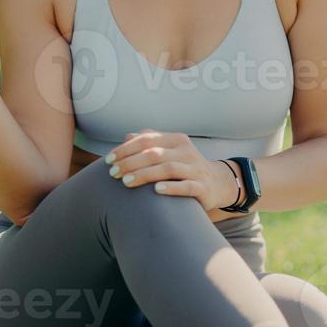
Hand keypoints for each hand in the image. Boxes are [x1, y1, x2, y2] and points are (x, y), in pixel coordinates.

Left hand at [104, 130, 239, 213]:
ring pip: (168, 169)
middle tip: (113, 173)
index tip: (108, 160)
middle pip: (155, 154)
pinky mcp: (203, 187)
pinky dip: (171, 187)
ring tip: (125, 182)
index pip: (147, 139)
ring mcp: (196, 169)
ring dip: (145, 174)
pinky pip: (187, 186)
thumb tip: (128, 136)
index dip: (126, 149)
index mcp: (176, 140)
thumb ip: (151, 142)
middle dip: (130, 163)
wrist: (217, 183)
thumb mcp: (170, 151)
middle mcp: (187, 152)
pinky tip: (156, 190)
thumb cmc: (185, 167)